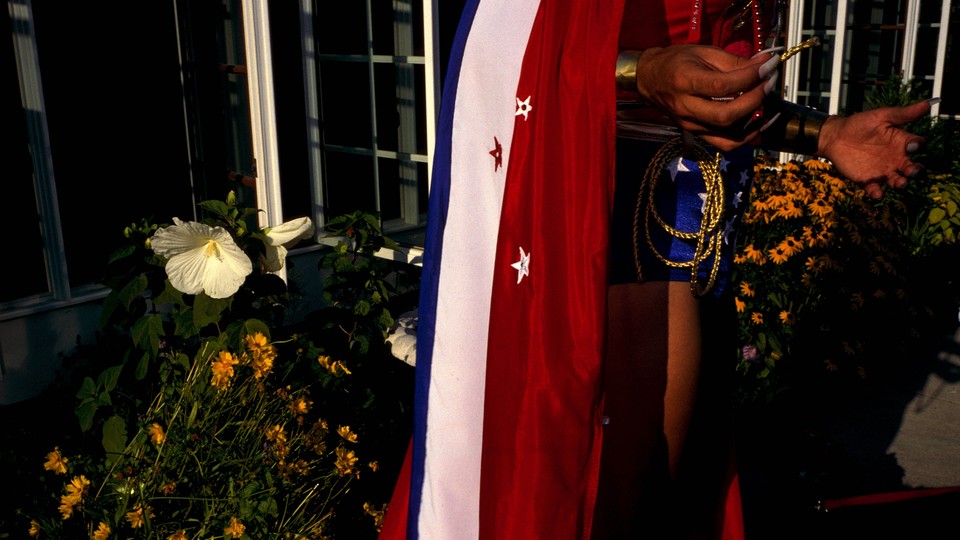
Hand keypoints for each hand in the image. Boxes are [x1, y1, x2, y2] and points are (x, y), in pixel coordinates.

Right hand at [634, 44, 779, 150]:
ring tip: (767, 102)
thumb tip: (765, 64)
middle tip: (769, 83)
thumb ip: (735, 61)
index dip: (750, 77)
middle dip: (755, 99)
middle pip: (726, 115)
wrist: (650, 79)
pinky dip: (746, 137)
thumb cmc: (676, 61)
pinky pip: (725, 143)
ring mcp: (690, 125)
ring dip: (754, 120)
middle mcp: (686, 108)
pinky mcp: (696, 134)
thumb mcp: (704, 52)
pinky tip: (759, 122)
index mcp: (685, 82)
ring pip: (728, 134)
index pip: (722, 85)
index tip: (768, 66)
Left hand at [817, 99, 931, 198]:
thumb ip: (904, 114)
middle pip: (912, 168)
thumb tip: (929, 103)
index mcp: (901, 142)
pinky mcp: (868, 181)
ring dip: (901, 184)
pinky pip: (875, 190)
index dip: (918, 146)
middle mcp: (896, 159)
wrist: (835, 136)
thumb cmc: (860, 124)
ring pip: (898, 181)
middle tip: (911, 171)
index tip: (912, 145)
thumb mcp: (881, 116)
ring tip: (900, 183)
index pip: (917, 146)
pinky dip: (877, 194)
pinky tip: (877, 193)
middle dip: (915, 171)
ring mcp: (883, 171)